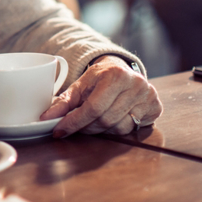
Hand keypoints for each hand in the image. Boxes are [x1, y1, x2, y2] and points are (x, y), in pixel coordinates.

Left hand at [39, 56, 161, 137]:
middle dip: (86, 127)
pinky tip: (112, 118)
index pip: (92, 107)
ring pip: (118, 127)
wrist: (122, 71)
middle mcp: (135, 84)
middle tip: (76, 126)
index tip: (59, 131)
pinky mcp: (155, 107)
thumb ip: (64, 101)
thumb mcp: (81, 85)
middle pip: (105, 119)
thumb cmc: (100, 78)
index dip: (74, 122)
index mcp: (115, 75)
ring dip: (101, 129)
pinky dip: (117, 128)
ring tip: (94, 120)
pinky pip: (132, 129)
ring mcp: (148, 96)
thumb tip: (46, 117)